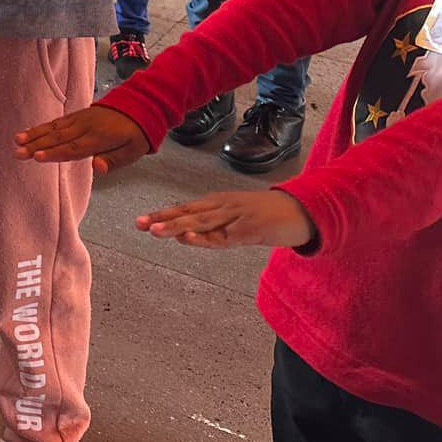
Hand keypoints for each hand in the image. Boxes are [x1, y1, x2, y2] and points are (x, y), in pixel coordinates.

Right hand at [14, 104, 151, 174]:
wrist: (138, 106)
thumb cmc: (135, 135)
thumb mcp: (133, 151)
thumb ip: (113, 160)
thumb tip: (97, 167)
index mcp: (100, 138)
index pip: (74, 148)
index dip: (55, 153)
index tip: (37, 157)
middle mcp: (85, 127)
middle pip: (58, 138)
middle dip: (36, 146)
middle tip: (18, 153)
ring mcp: (79, 119)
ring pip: (54, 128)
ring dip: (34, 135)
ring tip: (17, 141)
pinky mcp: (76, 115)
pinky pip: (56, 121)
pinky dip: (41, 127)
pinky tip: (28, 132)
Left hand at [136, 190, 314, 249]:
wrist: (302, 210)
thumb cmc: (267, 216)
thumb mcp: (236, 220)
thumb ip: (213, 227)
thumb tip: (185, 236)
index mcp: (218, 203)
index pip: (185, 209)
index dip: (163, 215)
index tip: (141, 221)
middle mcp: (223, 206)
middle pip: (188, 213)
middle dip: (163, 219)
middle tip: (139, 224)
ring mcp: (237, 216)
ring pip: (202, 222)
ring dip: (178, 226)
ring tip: (156, 231)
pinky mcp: (251, 229)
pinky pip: (226, 236)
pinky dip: (207, 237)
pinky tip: (191, 238)